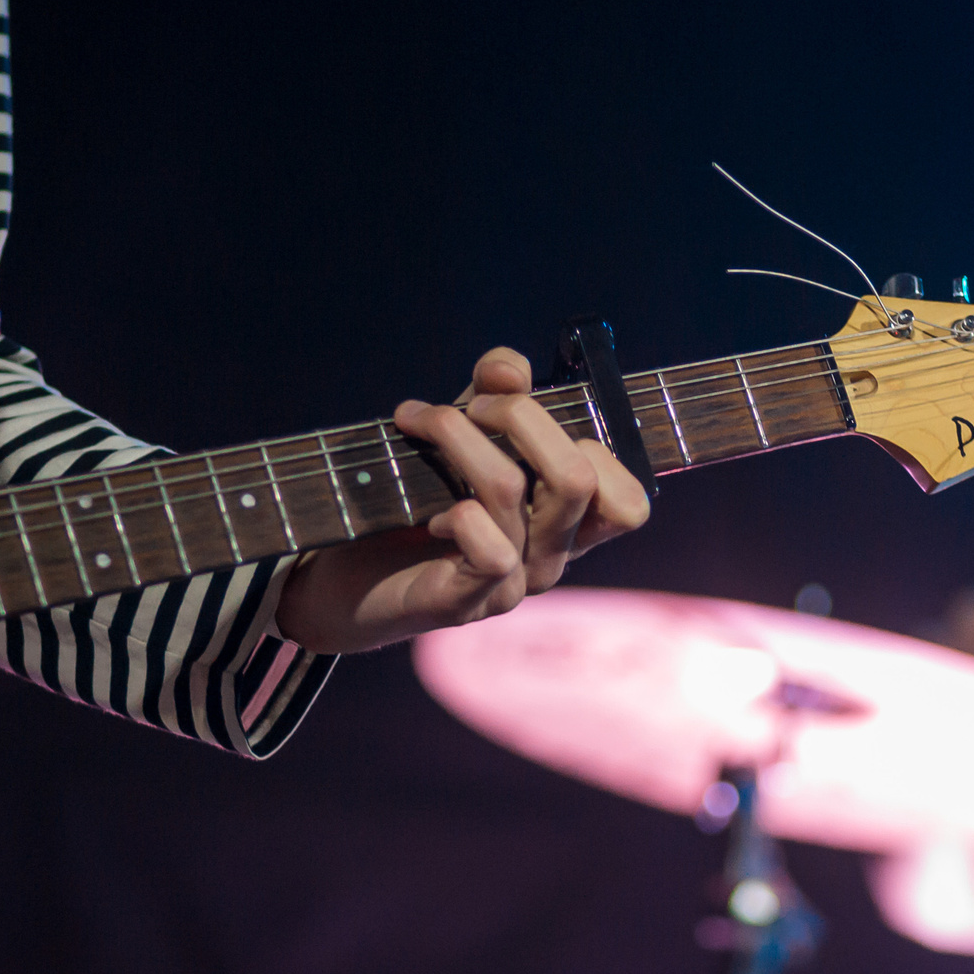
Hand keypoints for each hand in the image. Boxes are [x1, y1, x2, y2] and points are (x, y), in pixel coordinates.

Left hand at [274, 347, 650, 653]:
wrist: (344, 577)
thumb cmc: (416, 501)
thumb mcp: (462, 434)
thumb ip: (493, 394)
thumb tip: (509, 368)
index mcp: (566, 525)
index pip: (629, 502)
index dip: (588, 442)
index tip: (528, 416)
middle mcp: (550, 559)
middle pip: (578, 478)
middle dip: (520, 415)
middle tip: (468, 405)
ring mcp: (512, 586)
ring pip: (510, 491)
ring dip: (457, 436)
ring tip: (417, 421)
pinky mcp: (464, 605)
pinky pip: (488, 550)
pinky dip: (455, 513)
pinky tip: (425, 512)